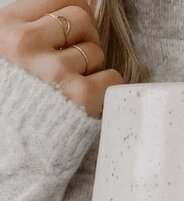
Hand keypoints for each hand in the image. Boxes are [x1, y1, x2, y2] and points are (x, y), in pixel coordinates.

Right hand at [0, 0, 123, 117]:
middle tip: (75, 62)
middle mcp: (26, 44)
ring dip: (92, 68)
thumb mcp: (9, 52)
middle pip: (82, 20)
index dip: (75, 18)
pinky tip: (89, 97)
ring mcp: (53, 70)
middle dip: (85, 39)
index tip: (72, 35)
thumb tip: (81, 10)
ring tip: (72, 85)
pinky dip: (106, 87)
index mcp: (6, 28)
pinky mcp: (78, 96)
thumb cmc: (18, 97)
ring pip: (96, 51)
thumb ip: (33, 29)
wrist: (12, 143)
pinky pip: (112, 78)